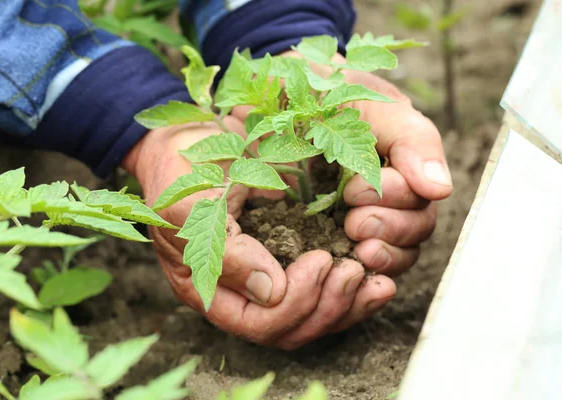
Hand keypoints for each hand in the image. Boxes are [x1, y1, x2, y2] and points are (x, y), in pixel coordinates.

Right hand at [122, 117, 396, 348]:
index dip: (296, 302)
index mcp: (211, 287)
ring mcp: (269, 277)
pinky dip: (354, 291)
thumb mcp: (192, 206)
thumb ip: (226, 252)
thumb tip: (270, 292)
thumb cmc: (183, 170)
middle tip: (353, 270)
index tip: (320, 259)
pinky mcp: (291, 257)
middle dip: (328, 306)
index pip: (259, 323)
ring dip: (348, 304)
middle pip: (291, 329)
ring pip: (312, 318)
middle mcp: (241, 292)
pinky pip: (324, 292)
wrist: (190, 139)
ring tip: (375, 281)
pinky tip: (378, 278)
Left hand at [276, 51, 452, 280]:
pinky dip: (364, 270)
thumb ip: (409, 138)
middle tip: (354, 222)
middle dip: (392, 228)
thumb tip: (441, 188)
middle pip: (417, 227)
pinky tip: (347, 264)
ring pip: (400, 250)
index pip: (422, 193)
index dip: (396, 197)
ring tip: (355, 244)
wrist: (269, 95)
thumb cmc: (320, 91)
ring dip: (384, 253)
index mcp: (401, 157)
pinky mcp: (332, 233)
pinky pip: (365, 263)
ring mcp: (363, 213)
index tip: (353, 190)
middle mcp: (390, 189)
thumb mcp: (366, 101)